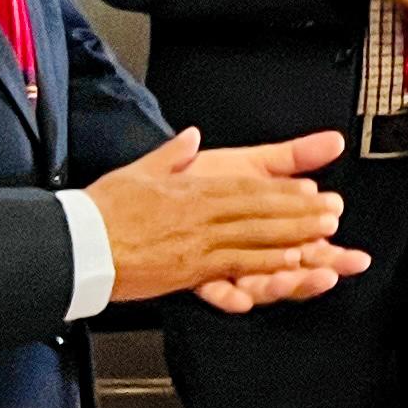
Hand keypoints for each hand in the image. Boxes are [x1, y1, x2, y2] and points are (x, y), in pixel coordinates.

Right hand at [88, 128, 368, 307]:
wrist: (76, 242)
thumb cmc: (102, 210)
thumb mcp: (138, 172)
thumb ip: (171, 155)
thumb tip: (190, 138)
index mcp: (191, 190)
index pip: (246, 188)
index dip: (281, 190)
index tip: (308, 191)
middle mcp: (199, 215)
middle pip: (258, 212)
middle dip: (298, 213)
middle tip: (331, 213)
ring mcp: (196, 243)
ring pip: (253, 237)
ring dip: (291, 236)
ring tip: (322, 238)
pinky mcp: (187, 270)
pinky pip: (232, 266)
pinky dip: (261, 264)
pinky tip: (285, 264)